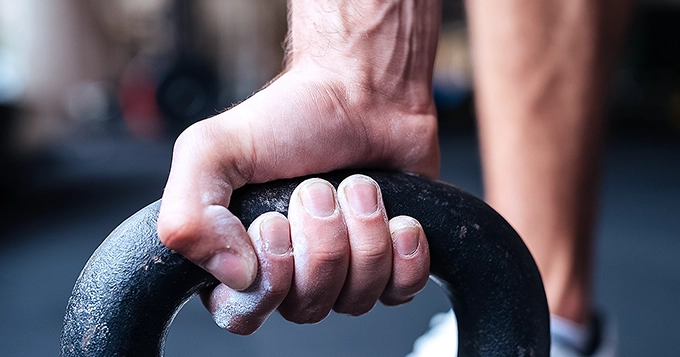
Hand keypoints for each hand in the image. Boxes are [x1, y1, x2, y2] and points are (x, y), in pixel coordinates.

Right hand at [157, 0, 440, 330]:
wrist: (362, 91)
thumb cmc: (290, 117)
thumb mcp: (211, 150)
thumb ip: (188, 215)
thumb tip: (236, 276)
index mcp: (238, 257)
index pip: (244, 314)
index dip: (268, 277)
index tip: (275, 222)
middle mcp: (291, 273)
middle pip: (308, 307)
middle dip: (321, 242)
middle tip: (318, 189)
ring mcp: (344, 271)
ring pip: (357, 297)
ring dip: (363, 232)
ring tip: (358, 186)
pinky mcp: (390, 264)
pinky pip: (402, 289)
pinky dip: (404, 250)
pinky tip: (397, 215)